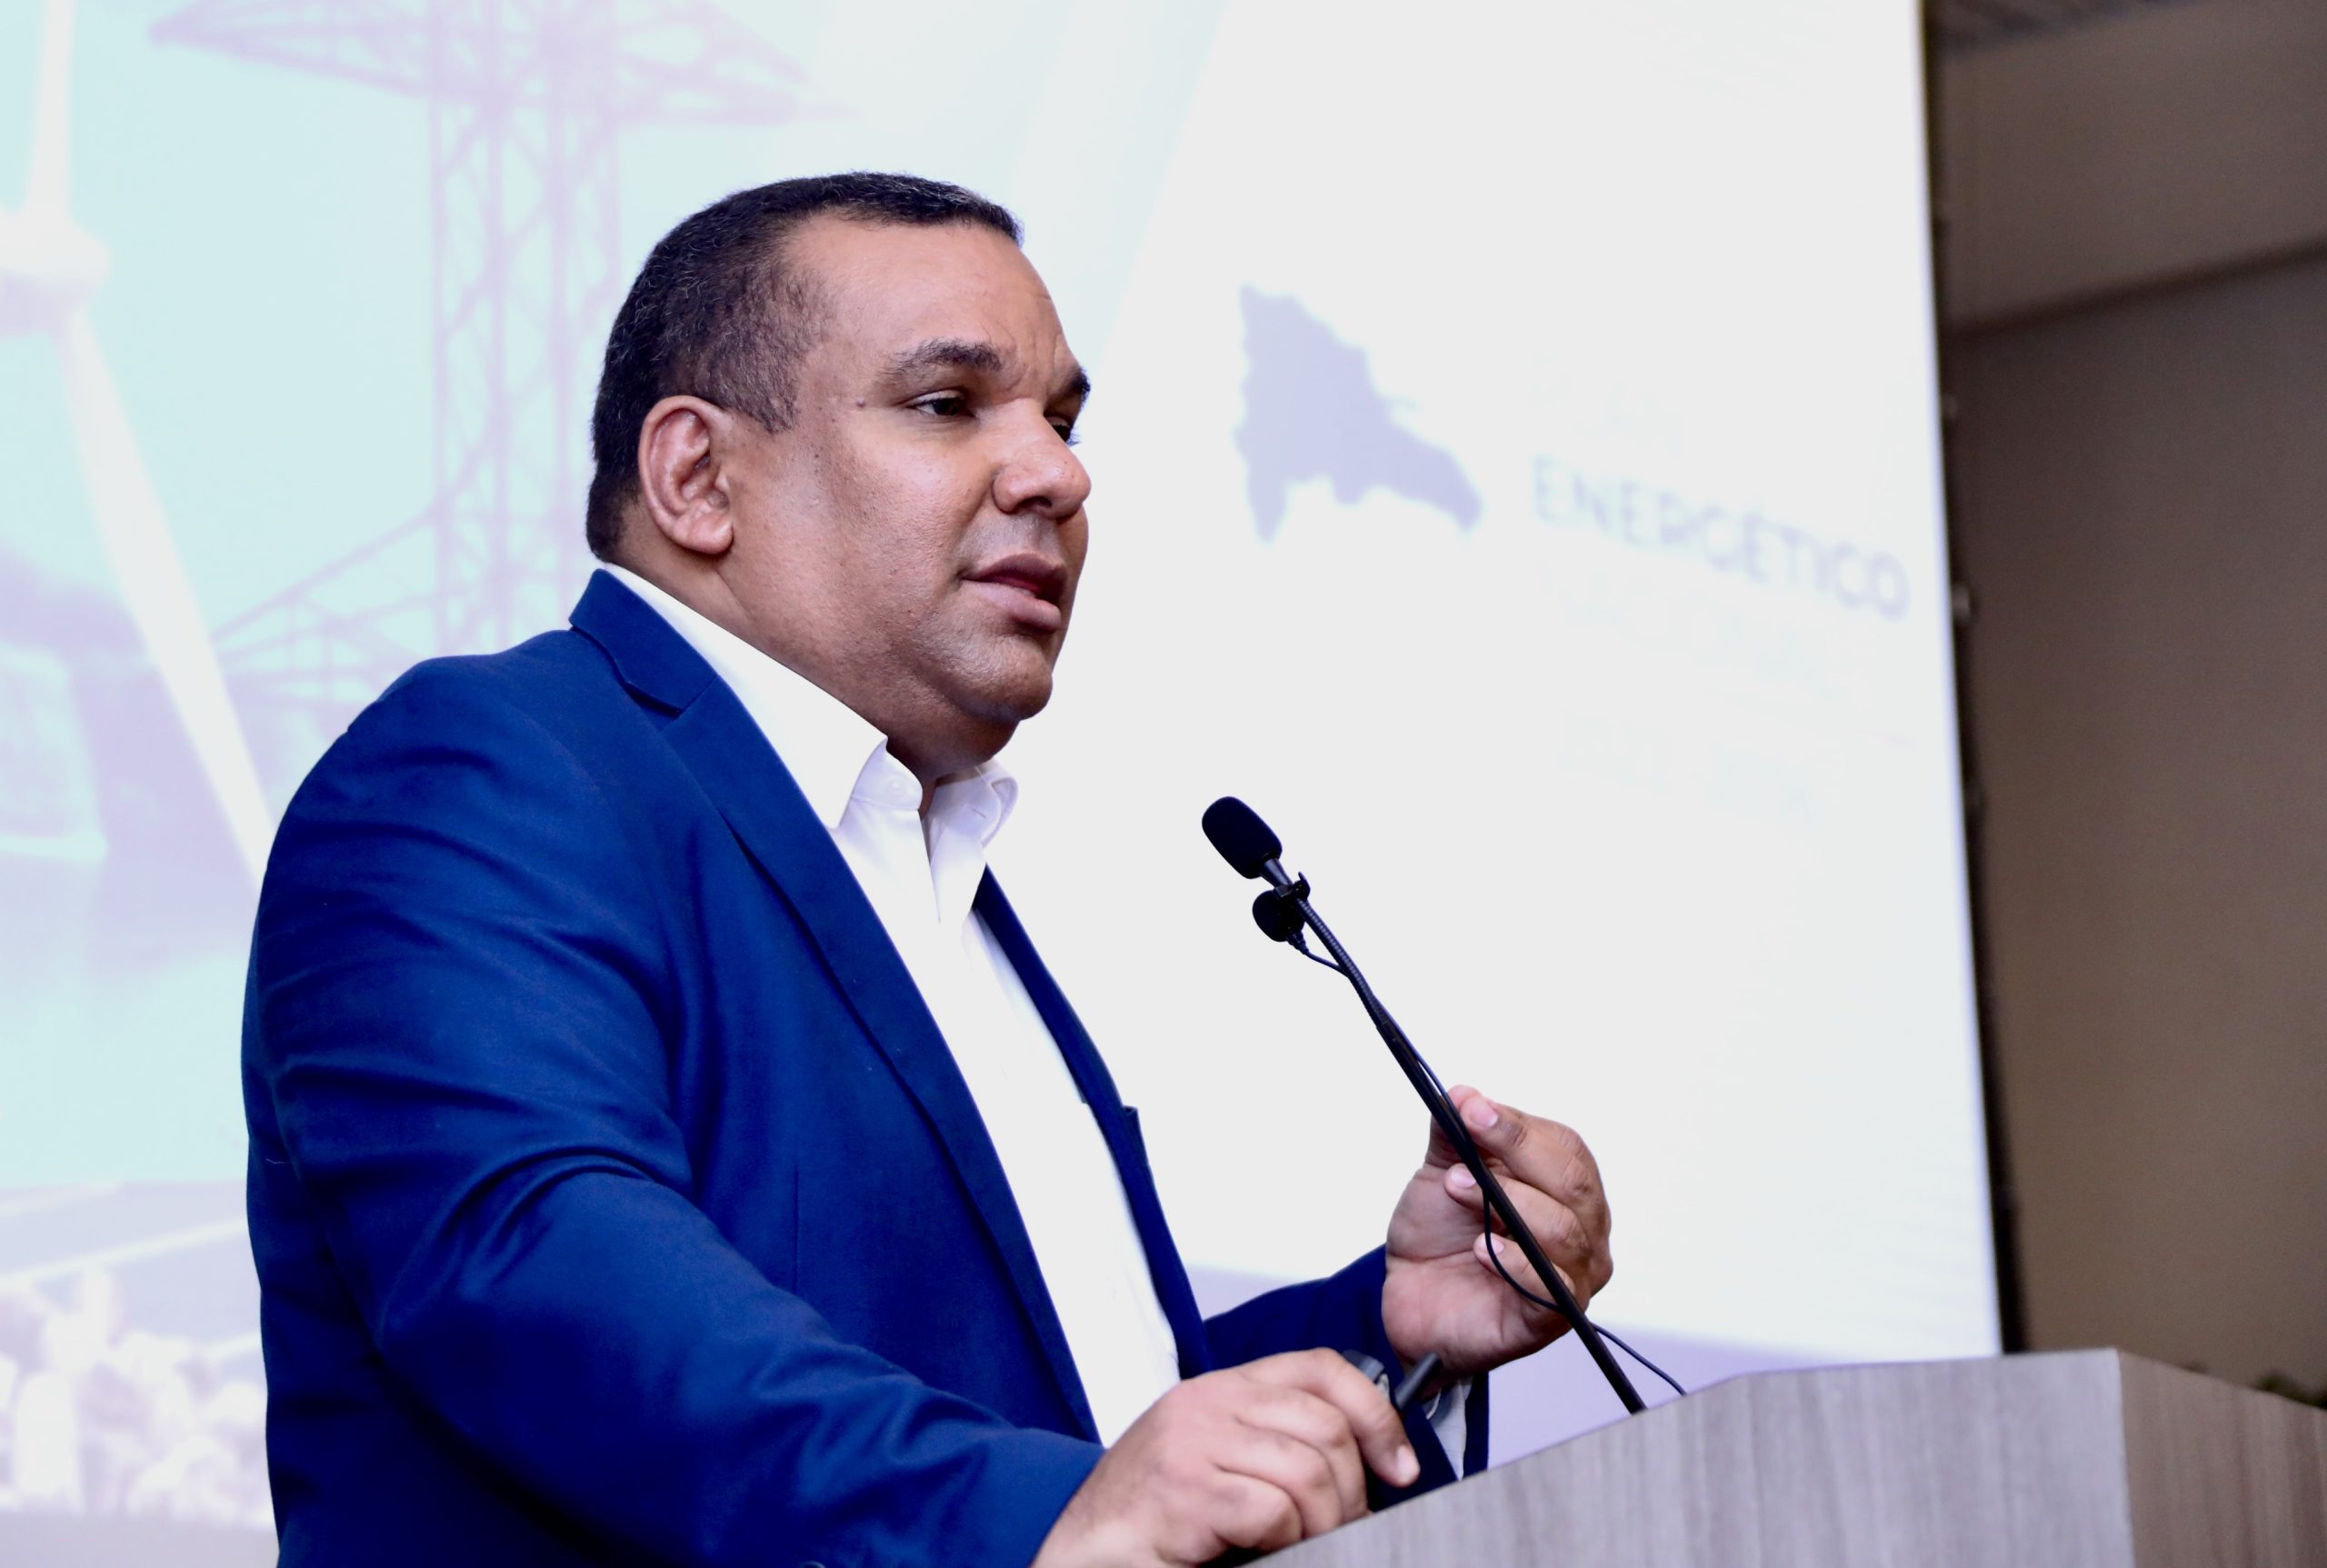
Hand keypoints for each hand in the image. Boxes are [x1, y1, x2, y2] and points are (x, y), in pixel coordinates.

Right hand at [1029, 1349, 1418, 1567]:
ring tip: (1308, 1545)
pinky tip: (1264, 1552)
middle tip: (1346, 1527)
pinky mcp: (1183, 1490)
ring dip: (1324, 1523)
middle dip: (1354, 1488)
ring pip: (1307, 1471)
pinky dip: (1286, 1541)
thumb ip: (1272, 1444)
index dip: (1375, 1414)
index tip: (1398, 1466)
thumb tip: (1365, 1465)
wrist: (1079, 1555)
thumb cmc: (1149, 1520)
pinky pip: (1272, 1511)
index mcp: (1219, 1389)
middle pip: (1326, 1425)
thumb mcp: (1217, 1462)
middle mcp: (1206, 1403)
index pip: (1321, 1368)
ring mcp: (1191, 1442)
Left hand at [1380, 1085, 1612, 1377]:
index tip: (1471, 1109)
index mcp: (1565, 1187)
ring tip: (1457, 1189)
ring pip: (1564, 1231)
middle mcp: (1583, 1230)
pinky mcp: (1551, 1319)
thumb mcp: (1441, 1171)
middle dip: (1516, 1156)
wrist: (1413, 1297)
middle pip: (1573, 1185)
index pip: (1564, 1148)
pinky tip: (1483, 1249)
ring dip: (1507, 1203)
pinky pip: (1551, 1287)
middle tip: (1465, 1151)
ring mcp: (1573, 1276)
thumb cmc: (1442, 1236)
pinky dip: (1517, 1262)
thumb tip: (1463, 1095)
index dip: (1517, 1126)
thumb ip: (1455, 1134)